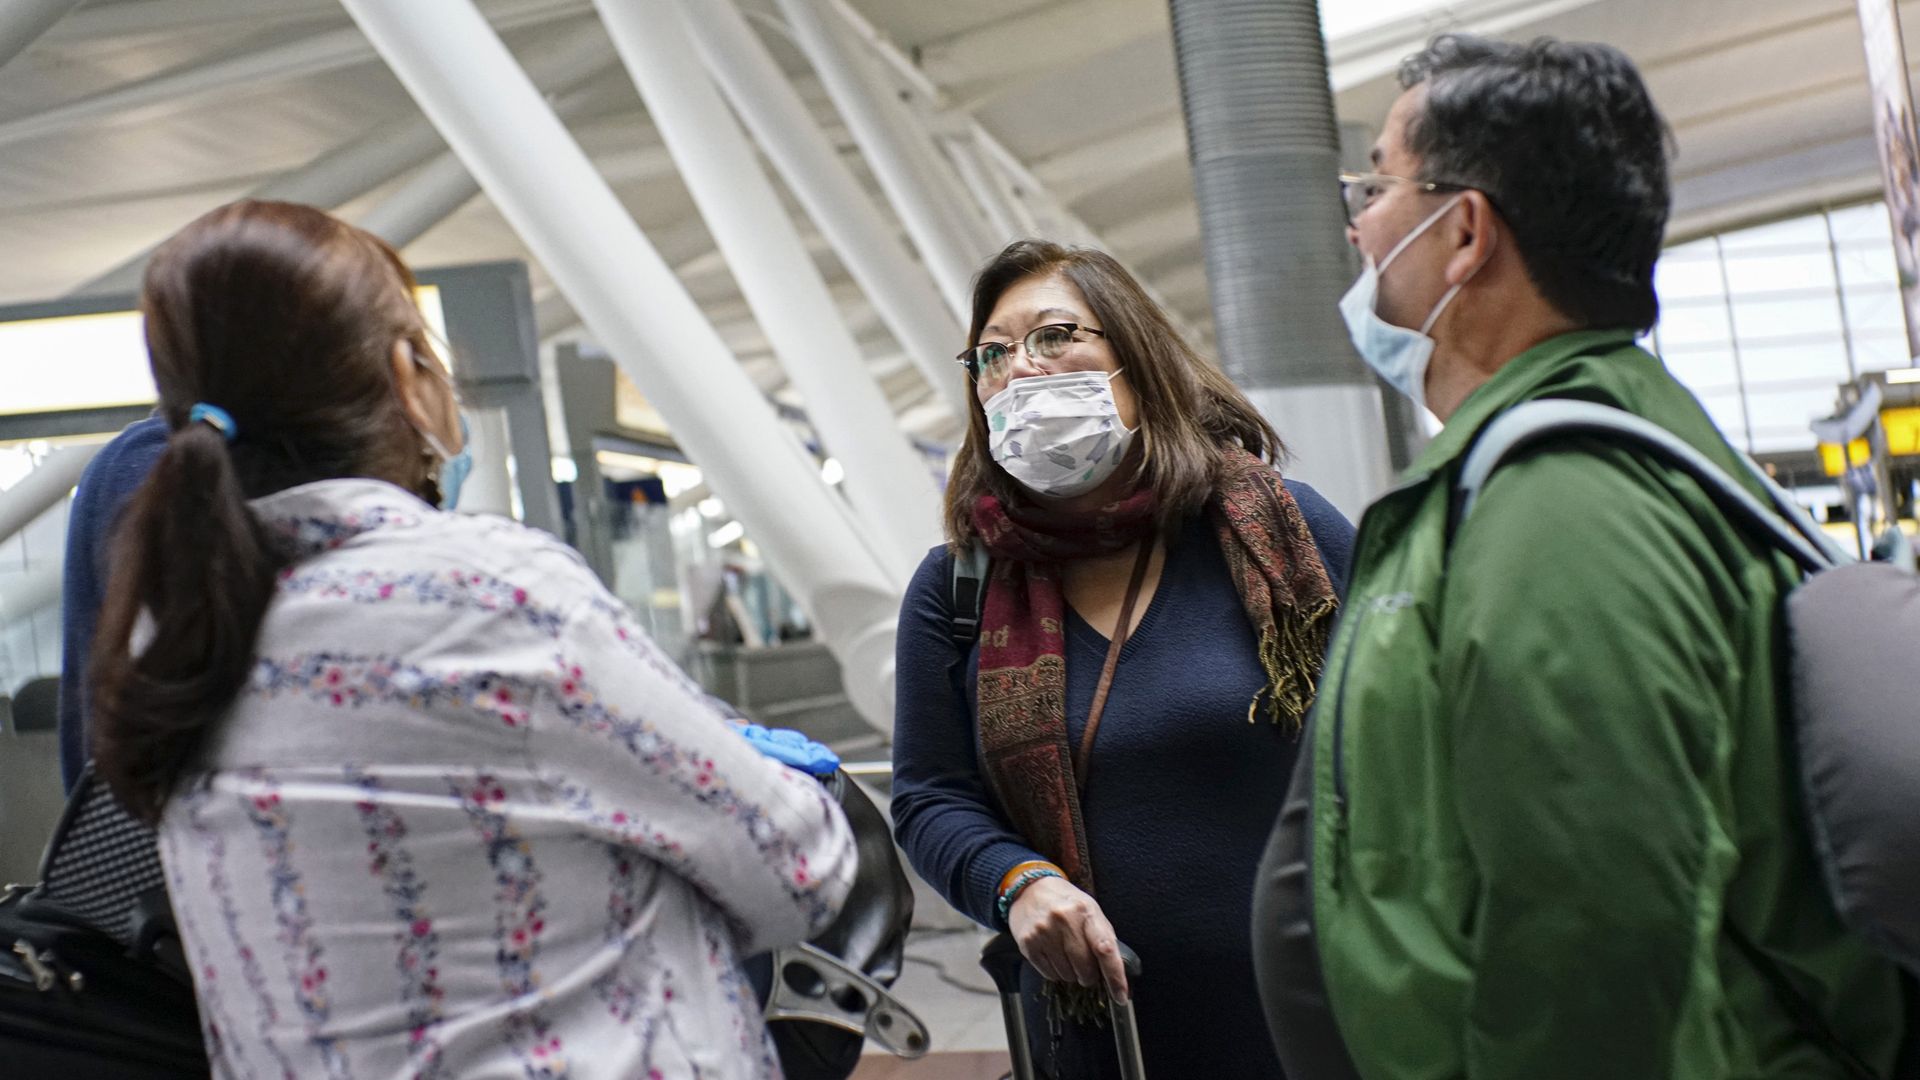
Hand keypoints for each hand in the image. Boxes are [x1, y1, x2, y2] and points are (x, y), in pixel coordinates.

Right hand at [1007, 876, 1129, 1001]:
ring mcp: (1043, 932)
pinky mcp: (1027, 943)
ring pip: (1067, 975)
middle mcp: (1064, 920)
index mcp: (1086, 911)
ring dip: (1072, 974)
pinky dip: (1056, 973)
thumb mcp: (1090, 910)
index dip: (1115, 976)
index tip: (1121, 996)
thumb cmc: (1067, 903)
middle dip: (1090, 976)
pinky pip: (1049, 975)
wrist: (1030, 889)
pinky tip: (1054, 956)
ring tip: (1066, 956)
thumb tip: (1116, 974)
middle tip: (1087, 969)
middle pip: (1085, 968)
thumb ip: (1103, 937)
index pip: (1105, 949)